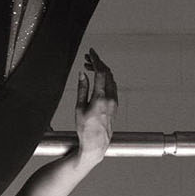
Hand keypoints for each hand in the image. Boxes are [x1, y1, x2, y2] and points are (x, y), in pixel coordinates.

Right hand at [74, 48, 117, 163]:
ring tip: (89, 67)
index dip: (96, 59)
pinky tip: (97, 78)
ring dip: (102, 70)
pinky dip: (105, 78)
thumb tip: (82, 74)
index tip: (91, 52)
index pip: (101, 72)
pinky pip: (112, 86)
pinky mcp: (115, 104)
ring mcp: (114, 101)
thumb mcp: (79, 108)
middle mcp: (110, 98)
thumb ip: (82, 89)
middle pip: (107, 73)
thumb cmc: (85, 128)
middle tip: (87, 58)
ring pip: (111, 79)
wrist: (96, 143)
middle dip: (98, 63)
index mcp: (100, 98)